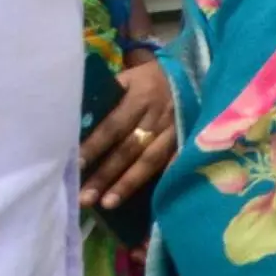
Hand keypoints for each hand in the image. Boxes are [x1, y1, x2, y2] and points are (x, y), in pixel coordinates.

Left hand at [79, 58, 175, 209]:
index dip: (95, 146)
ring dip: (128, 183)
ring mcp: (176, 131)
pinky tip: (151, 198)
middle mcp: (158, 117)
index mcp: (140, 97)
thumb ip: (110, 94)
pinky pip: (174, 163)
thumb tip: (78, 118)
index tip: (77, 165)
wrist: (198, 72)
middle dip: (106, 174)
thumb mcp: (131, 77)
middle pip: (128, 149)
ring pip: (150, 161)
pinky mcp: (190, 140)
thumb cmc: (155, 77)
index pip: (113, 126)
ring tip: (108, 203)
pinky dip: (162, 180)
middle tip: (85, 197)